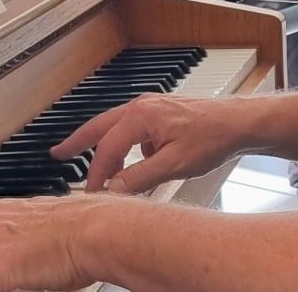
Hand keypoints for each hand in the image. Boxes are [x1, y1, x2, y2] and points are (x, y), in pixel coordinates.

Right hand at [51, 94, 254, 193]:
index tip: (91, 191)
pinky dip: (128, 145)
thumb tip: (114, 189)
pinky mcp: (160, 112)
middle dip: (78, 140)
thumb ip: (140, 177)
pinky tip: (138, 163)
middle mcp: (142, 106)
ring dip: (106, 147)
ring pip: (116, 127)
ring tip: (99, 168)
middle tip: (58, 153)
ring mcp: (151, 106)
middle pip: (100, 126)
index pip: (107, 147)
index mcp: (141, 116)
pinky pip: (134, 129)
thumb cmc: (212, 136)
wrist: (238, 122)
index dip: (96, 172)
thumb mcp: (174, 164)